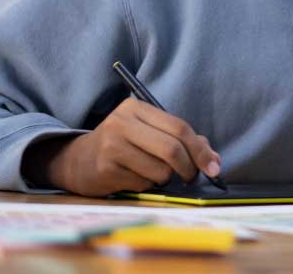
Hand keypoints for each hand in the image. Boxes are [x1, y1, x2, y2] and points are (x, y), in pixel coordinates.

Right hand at [23, 98, 220, 196]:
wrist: (79, 160)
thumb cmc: (123, 144)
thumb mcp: (149, 133)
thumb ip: (181, 140)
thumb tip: (214, 160)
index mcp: (136, 107)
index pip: (179, 127)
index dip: (201, 149)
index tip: (214, 167)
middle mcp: (122, 122)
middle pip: (172, 148)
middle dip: (189, 168)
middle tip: (191, 177)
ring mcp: (112, 146)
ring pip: (160, 170)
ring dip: (165, 178)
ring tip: (151, 173)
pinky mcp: (105, 169)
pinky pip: (143, 183)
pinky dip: (147, 185)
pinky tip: (133, 177)